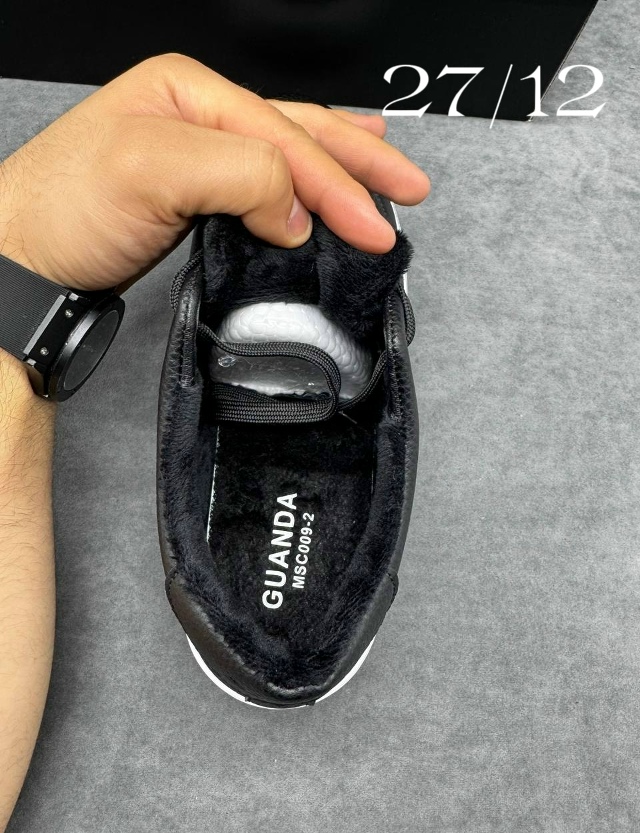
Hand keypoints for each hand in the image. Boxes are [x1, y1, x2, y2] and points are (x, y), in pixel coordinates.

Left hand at [0, 53, 429, 292]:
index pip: (285, 137)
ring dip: (341, 163)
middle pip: (299, 132)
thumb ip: (240, 176)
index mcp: (190, 92)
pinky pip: (265, 184)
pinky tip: (318, 190)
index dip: (334, 185)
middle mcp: (198, 115)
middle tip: (409, 188)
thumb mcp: (152, 172)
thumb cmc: (66, 209)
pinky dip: (302, 187)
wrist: (24, 261)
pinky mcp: (194, 196)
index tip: (370, 228)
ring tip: (383, 167)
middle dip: (359, 162)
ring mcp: (197, 155)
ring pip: (288, 153)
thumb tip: (298, 210)